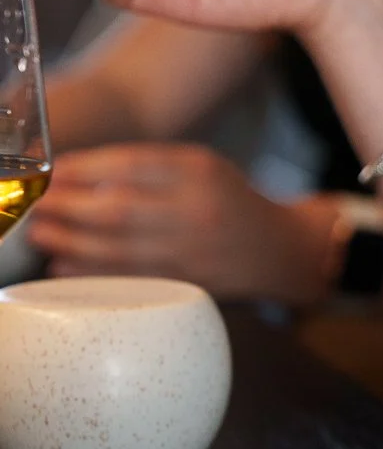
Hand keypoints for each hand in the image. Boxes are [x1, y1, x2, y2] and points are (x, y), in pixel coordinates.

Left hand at [26, 143, 340, 303]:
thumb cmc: (228, 200)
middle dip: (69, 207)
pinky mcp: (184, 284)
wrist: (277, 247)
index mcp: (198, 169)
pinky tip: (64, 264)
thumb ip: (150, 167)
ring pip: (118, 248)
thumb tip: (81, 175)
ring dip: (70, 241)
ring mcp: (191, 250)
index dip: (86, 168)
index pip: (132, 164)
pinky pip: (128, 278)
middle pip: (119, 208)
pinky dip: (90, 272)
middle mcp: (195, 208)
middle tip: (39, 205)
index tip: (55, 171)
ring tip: (42, 233)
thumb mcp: (200, 166)